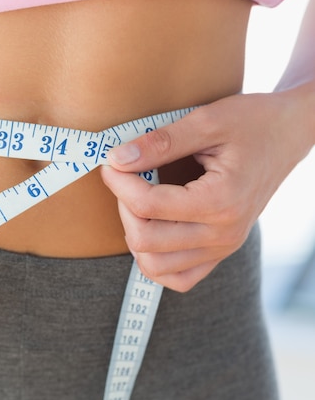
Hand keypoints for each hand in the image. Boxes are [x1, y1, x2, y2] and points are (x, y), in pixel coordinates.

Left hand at [101, 92, 312, 291]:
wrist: (288, 134)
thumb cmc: (252, 122)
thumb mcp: (206, 121)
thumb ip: (160, 142)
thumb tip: (117, 158)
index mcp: (221, 200)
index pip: (147, 206)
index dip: (119, 182)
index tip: (112, 162)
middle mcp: (224, 233)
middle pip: (145, 241)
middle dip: (123, 207)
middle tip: (125, 178)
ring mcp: (223, 247)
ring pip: (156, 266)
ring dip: (134, 235)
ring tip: (137, 203)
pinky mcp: (220, 252)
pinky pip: (178, 278)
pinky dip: (155, 261)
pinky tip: (151, 229)